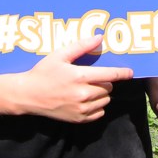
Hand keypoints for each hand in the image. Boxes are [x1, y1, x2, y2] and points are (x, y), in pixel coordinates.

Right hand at [11, 34, 132, 122]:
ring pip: (105, 100)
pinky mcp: (78, 119)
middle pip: (108, 88)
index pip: (110, 75)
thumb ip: (81, 46)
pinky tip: (85, 99)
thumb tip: (99, 37)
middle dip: (105, 81)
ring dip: (102, 94)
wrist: (28, 95)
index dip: (122, 73)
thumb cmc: (44, 72)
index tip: (130, 72)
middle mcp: (83, 94)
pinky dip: (97, 106)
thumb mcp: (60, 55)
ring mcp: (81, 109)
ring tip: (88, 88)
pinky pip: (99, 113)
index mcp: (80, 76)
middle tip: (92, 77)